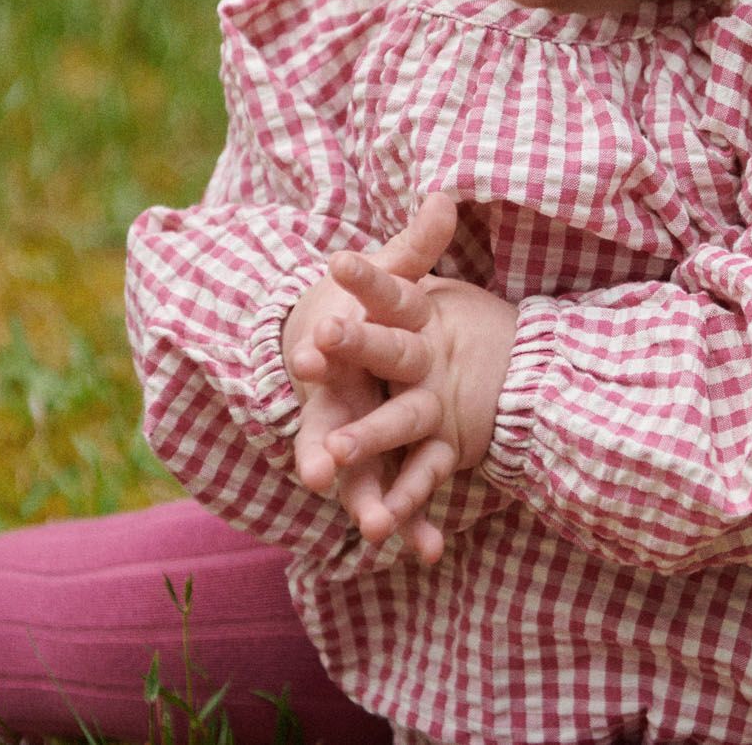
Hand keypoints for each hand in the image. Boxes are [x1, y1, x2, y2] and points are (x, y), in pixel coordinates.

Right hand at [313, 246, 516, 561]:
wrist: (334, 345)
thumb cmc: (360, 307)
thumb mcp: (388, 274)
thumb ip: (415, 246)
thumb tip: (443, 199)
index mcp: (335, 346)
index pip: (318, 346)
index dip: (314, 349)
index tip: (308, 354)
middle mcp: (334, 397)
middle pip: (323, 424)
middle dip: (320, 447)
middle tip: (318, 472)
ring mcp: (350, 436)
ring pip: (352, 474)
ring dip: (364, 500)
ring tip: (380, 531)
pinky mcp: (376, 464)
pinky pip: (391, 496)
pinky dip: (408, 522)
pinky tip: (427, 553)